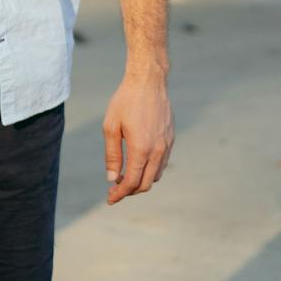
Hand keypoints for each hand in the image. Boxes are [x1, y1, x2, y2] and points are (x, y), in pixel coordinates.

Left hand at [102, 74, 173, 203]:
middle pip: (146, 184)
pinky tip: (137, 164)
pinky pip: (162, 163)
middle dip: (130, 191)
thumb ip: (112, 154)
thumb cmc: (125, 101)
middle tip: (115, 190)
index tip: (110, 198)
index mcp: (141, 149)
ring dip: (141, 181)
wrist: (148, 82)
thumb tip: (112, 178)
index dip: (120, 193)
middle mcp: (158, 151)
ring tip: (124, 177)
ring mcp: (167, 145)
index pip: (132, 182)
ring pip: (156, 175)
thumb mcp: (111, 126)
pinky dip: (150, 170)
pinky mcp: (171, 139)